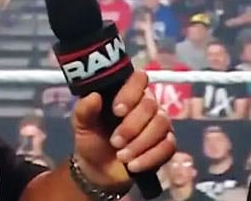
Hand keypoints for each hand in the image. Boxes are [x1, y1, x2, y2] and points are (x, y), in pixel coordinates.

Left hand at [70, 71, 175, 189]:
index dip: (130, 93)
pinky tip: (133, 165)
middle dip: (131, 126)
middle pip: (150, 105)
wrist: (98, 170)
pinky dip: (149, 157)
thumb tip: (94, 96)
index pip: (139, 79)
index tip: (116, 110)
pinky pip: (168, 146)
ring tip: (122, 156)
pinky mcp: (166, 144)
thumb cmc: (92, 139)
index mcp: (126, 93)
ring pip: (161, 124)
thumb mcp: (82, 125)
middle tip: (115, 141)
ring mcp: (159, 124)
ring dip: (140, 143)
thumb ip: (84, 109)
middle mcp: (146, 104)